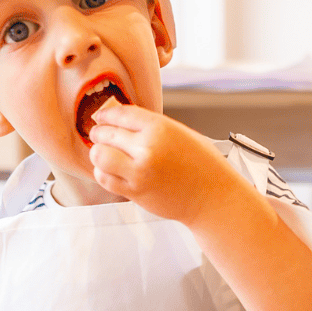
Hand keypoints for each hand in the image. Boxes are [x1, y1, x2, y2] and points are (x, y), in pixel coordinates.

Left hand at [88, 100, 240, 225]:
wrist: (212, 196)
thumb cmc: (200, 164)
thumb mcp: (179, 133)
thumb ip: (150, 126)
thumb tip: (120, 119)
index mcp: (159, 127)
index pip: (119, 114)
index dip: (105, 115)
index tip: (101, 118)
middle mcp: (147, 147)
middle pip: (105, 133)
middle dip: (99, 134)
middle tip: (101, 137)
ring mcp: (139, 171)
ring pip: (99, 156)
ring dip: (99, 154)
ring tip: (106, 155)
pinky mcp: (135, 191)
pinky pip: (105, 178)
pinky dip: (103, 173)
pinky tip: (112, 171)